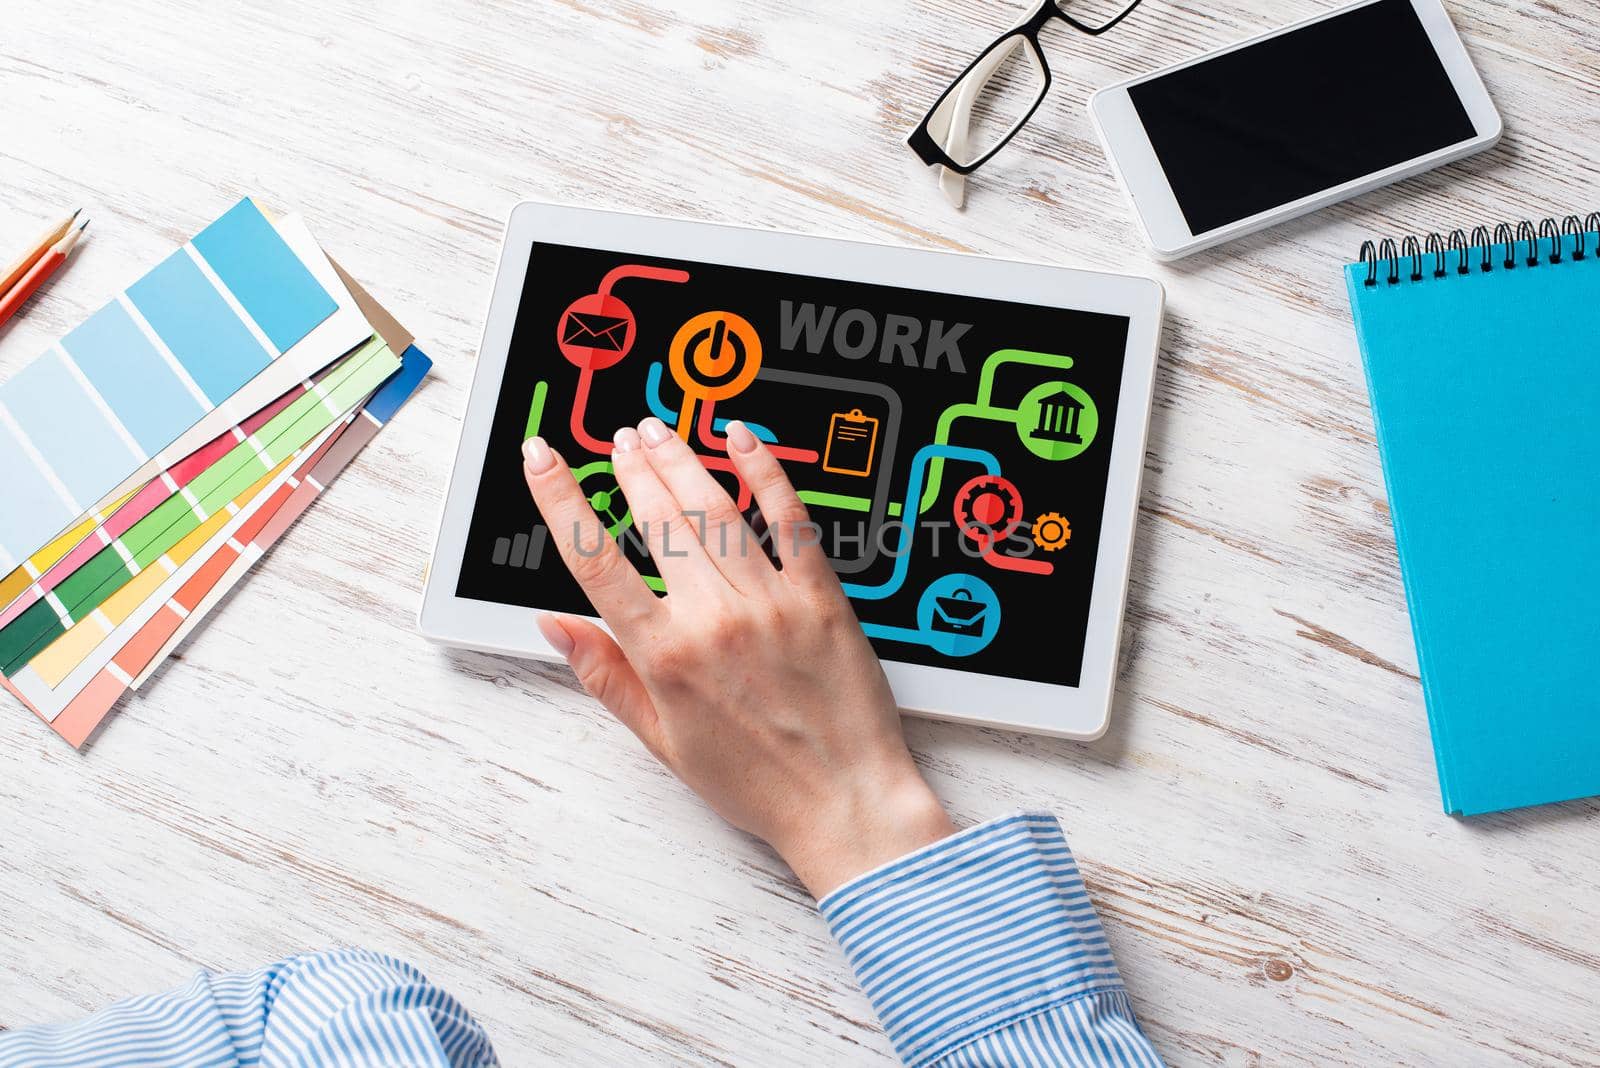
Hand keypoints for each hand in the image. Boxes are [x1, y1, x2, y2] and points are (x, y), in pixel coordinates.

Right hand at [522, 417, 953, 897]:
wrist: (845, 802)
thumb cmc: (760, 782)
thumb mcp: (662, 743)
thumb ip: (606, 677)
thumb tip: (556, 626)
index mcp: (667, 657)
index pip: (595, 561)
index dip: (561, 500)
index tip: (541, 461)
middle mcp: (715, 619)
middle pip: (657, 519)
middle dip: (630, 469)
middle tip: (618, 441)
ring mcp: (771, 601)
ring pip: (714, 510)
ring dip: (680, 461)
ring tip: (657, 432)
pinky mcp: (822, 595)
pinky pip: (789, 518)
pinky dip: (764, 471)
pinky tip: (744, 440)